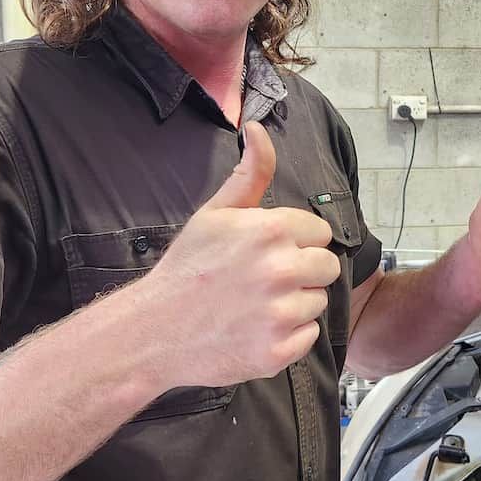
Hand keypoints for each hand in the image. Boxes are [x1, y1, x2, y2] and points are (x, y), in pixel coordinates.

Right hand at [141, 121, 340, 388]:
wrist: (153, 330)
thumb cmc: (186, 269)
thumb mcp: (215, 212)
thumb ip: (249, 173)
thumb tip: (258, 129)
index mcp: (270, 231)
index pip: (319, 232)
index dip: (296, 242)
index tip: (268, 252)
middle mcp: (280, 270)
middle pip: (327, 267)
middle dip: (301, 272)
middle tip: (264, 280)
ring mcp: (280, 313)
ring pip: (318, 302)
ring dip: (294, 305)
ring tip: (256, 305)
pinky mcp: (278, 351)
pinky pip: (308, 337)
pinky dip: (287, 337)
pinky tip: (256, 329)